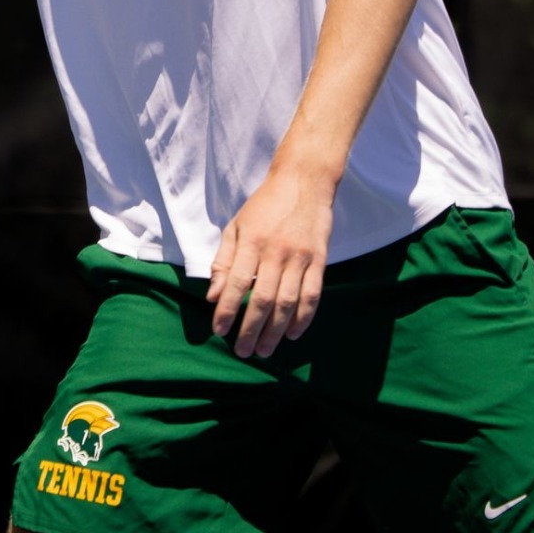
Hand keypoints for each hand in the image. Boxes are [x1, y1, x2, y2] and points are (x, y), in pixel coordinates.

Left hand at [206, 165, 334, 357]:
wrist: (304, 181)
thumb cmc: (264, 206)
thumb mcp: (236, 226)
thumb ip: (224, 261)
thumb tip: (213, 296)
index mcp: (251, 242)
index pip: (237, 284)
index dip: (227, 310)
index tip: (218, 330)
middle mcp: (276, 252)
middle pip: (263, 300)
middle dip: (251, 329)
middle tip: (242, 351)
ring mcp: (301, 257)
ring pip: (288, 303)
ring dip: (275, 331)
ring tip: (265, 350)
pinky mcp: (320, 260)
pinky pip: (312, 295)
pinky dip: (303, 318)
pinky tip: (292, 334)